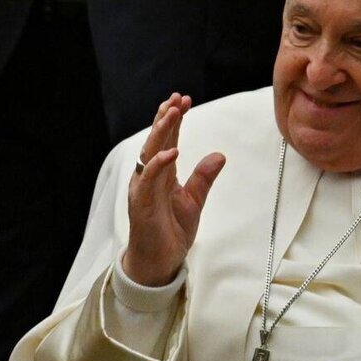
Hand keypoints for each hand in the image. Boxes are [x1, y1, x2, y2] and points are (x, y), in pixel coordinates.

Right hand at [123, 93, 224, 287]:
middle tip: (177, 98)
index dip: (174, 120)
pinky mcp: (141, 204)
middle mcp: (149, 177)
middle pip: (156, 141)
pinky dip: (158, 164)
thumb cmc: (171, 232)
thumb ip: (203, 178)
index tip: (184, 99)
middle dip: (165, 118)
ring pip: (149, 154)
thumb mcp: (194, 201)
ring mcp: (143, 189)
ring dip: (160, 132)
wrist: (160, 262)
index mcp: (161, 175)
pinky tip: (171, 151)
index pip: (167, 140)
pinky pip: (148, 180)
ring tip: (171, 113)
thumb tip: (219, 155)